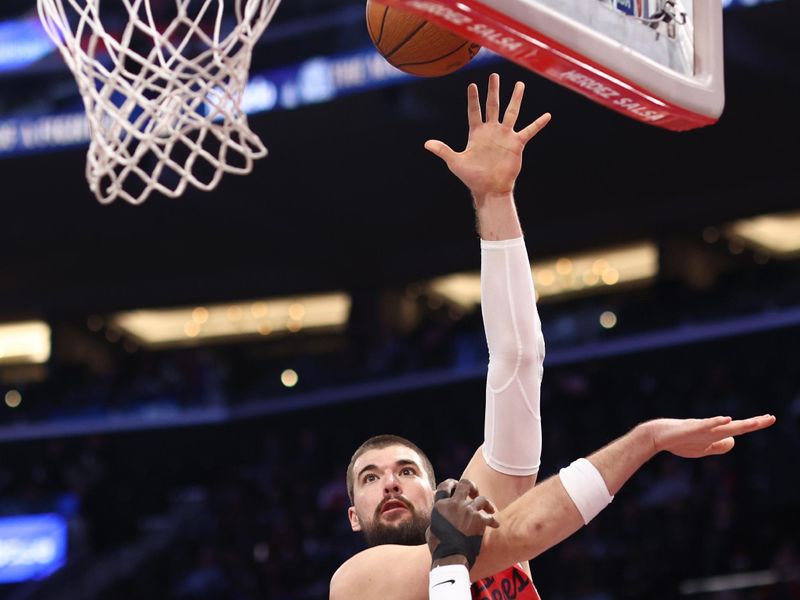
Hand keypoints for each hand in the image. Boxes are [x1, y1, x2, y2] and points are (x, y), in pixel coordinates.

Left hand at [424, 73, 550, 203]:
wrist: (490, 189)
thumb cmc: (472, 177)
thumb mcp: (455, 162)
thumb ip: (443, 150)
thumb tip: (426, 144)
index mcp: (476, 133)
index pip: (474, 111)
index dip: (473, 98)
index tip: (472, 85)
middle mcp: (491, 131)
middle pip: (493, 105)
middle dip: (493, 90)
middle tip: (494, 75)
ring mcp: (505, 136)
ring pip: (511, 112)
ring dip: (515, 98)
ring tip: (520, 84)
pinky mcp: (517, 144)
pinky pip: (529, 131)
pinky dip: (538, 123)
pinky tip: (547, 115)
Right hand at [426, 478, 498, 566]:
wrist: (451, 557)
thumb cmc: (439, 547)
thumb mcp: (431, 529)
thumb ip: (436, 520)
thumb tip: (438, 520)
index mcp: (441, 506)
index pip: (445, 486)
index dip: (452, 484)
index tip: (456, 487)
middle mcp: (454, 504)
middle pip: (466, 483)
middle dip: (472, 486)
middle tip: (474, 493)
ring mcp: (468, 511)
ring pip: (482, 499)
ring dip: (486, 505)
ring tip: (489, 510)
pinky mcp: (479, 520)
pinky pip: (489, 516)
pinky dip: (492, 520)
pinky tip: (495, 524)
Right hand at [648, 414, 775, 457]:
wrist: (658, 435)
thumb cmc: (678, 441)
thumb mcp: (702, 449)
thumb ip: (718, 446)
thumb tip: (734, 442)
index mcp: (715, 434)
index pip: (739, 429)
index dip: (754, 424)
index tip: (769, 418)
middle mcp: (712, 429)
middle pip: (738, 426)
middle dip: (755, 423)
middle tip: (772, 418)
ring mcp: (703, 428)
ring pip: (726, 426)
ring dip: (742, 424)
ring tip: (757, 422)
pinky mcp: (692, 428)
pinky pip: (707, 425)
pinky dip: (718, 422)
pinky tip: (727, 420)